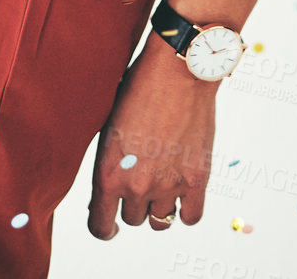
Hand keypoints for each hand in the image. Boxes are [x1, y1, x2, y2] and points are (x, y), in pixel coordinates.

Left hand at [87, 33, 217, 240]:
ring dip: (158, 206)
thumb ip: (108, 163)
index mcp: (108, 173)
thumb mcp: (108, 126)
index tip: (110, 225)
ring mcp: (168, 184)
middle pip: (132, 219)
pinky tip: (183, 192)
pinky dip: (186, 209)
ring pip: (159, 221)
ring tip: (161, 184)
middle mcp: (136, 185)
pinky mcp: (197, 179)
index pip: (99, 226)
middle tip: (141, 178)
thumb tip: (108, 194)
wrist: (177, 68)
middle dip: (133, 202)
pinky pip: (190, 217)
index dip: (104, 228)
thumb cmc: (139, 87)